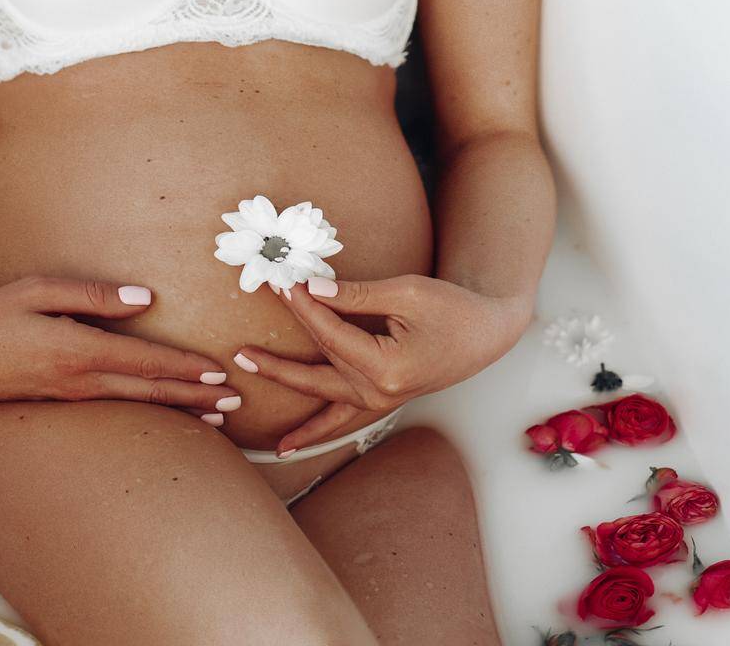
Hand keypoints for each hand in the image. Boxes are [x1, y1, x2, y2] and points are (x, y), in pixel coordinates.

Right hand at [0, 273, 240, 417]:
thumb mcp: (39, 290)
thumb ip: (94, 295)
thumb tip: (146, 299)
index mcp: (77, 350)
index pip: (143, 362)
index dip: (184, 369)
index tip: (218, 373)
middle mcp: (79, 380)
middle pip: (148, 391)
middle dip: (194, 397)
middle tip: (235, 402)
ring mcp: (71, 396)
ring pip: (135, 405)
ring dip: (178, 409)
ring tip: (215, 415)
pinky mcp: (63, 401)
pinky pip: (116, 407)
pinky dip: (148, 410)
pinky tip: (166, 412)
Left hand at [235, 274, 530, 454]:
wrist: (487, 332)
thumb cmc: (453, 308)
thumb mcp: (405, 292)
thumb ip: (355, 295)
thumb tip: (312, 289)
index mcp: (387, 368)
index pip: (330, 333)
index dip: (304, 306)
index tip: (282, 284)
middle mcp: (380, 392)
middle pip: (317, 369)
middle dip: (278, 357)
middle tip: (242, 347)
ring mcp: (380, 401)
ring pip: (322, 394)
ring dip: (286, 384)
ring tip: (247, 376)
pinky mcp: (381, 400)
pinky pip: (341, 419)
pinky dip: (314, 430)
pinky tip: (287, 445)